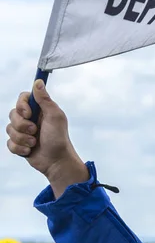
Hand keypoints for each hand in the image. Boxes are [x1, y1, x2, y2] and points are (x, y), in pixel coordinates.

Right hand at [6, 80, 87, 197]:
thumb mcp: (54, 116)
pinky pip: (9, 143)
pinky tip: (30, 150)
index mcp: (40, 109)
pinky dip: (19, 148)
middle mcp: (31, 118)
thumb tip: (38, 81)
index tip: (29, 113)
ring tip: (35, 142)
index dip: (22, 105)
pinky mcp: (19, 143)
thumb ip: (45, 99)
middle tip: (35, 131)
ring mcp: (24, 131)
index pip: (23, 98)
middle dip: (22, 125)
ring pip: (9, 129)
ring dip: (22, 138)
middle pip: (13, 114)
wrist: (56, 161)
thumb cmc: (58, 138)